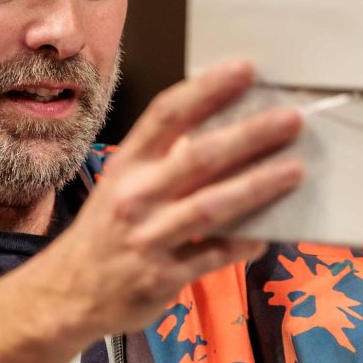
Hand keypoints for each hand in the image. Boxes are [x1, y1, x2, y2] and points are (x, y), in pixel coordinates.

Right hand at [38, 59, 303, 336]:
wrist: (68, 293)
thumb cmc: (107, 229)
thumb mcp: (123, 184)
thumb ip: (165, 159)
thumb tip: (227, 128)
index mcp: (127, 164)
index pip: (167, 114)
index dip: (207, 89)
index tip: (245, 69)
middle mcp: (136, 196)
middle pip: (199, 157)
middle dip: (250, 135)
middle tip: (291, 119)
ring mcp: (149, 238)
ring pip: (211, 207)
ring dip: (257, 186)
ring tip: (294, 170)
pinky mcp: (163, 277)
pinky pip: (215, 256)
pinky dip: (245, 243)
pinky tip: (270, 233)